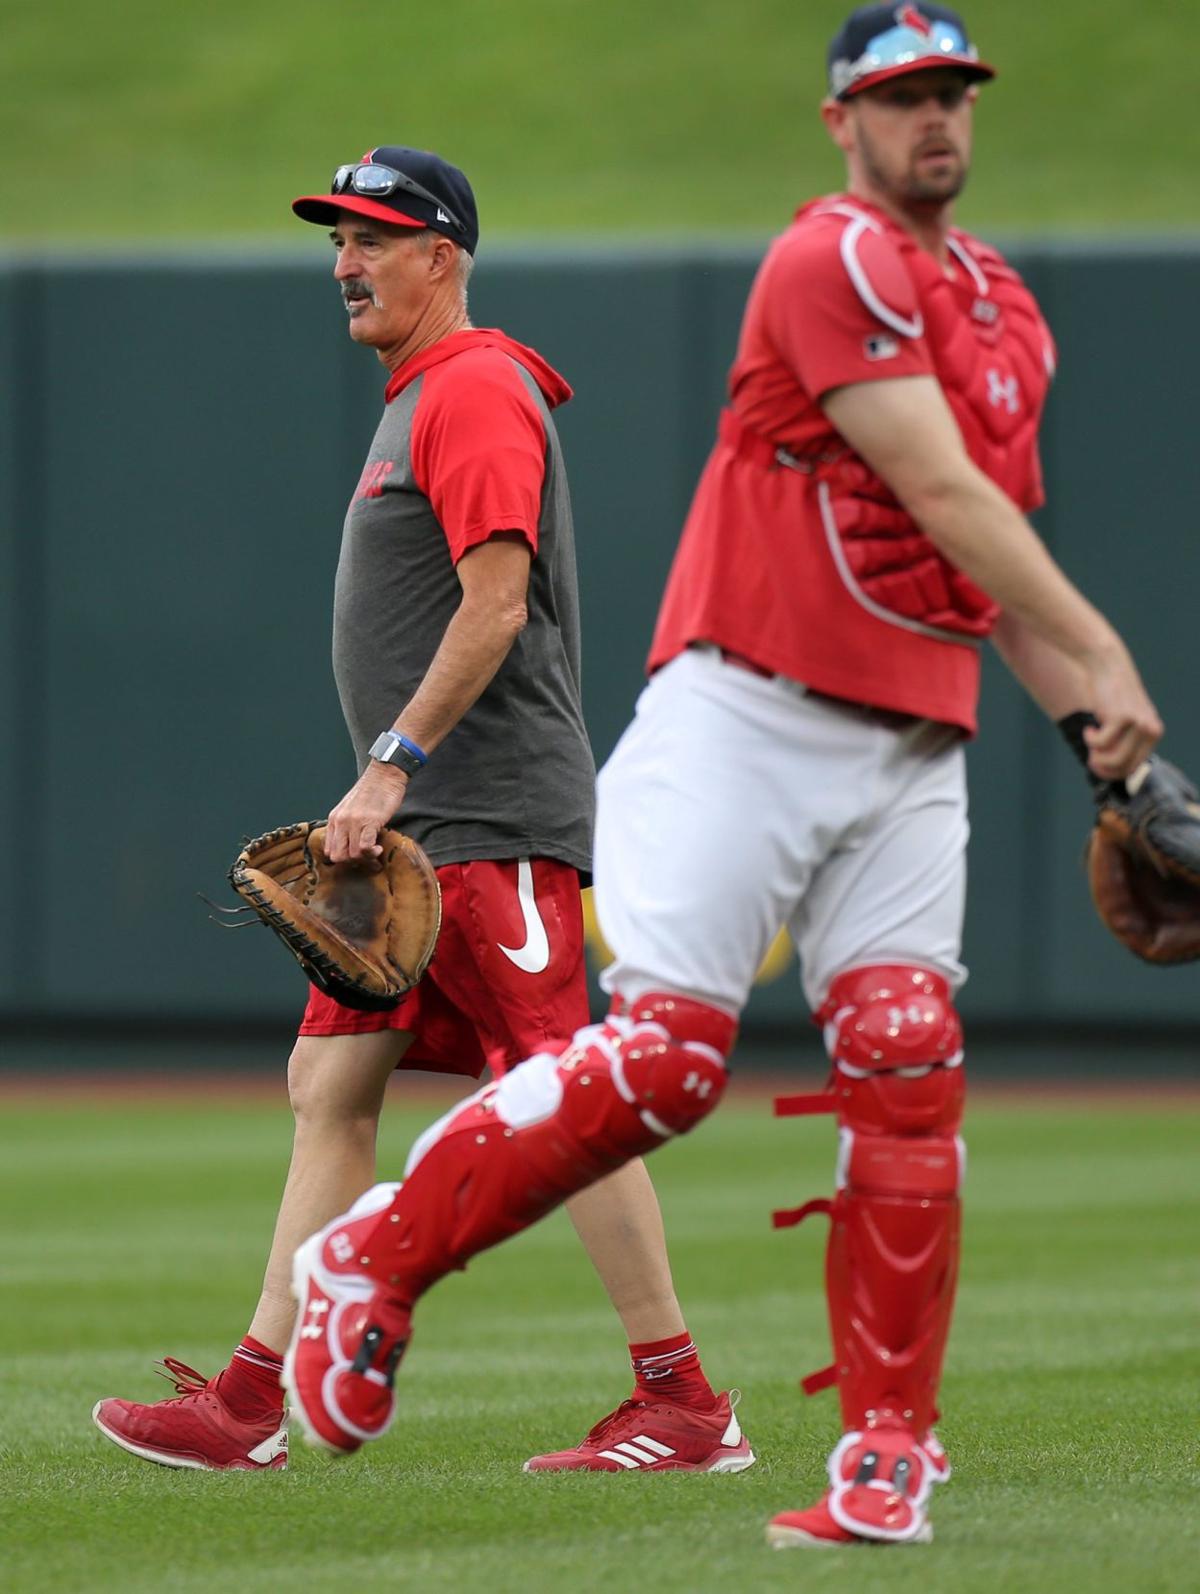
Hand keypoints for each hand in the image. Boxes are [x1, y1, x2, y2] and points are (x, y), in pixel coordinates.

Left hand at [325, 762, 408, 861]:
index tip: (356, 857)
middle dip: (353, 862)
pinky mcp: (368, 821)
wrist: (384, 775)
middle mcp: (340, 821)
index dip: (343, 858)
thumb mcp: (351, 808)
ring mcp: (353, 822)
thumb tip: (350, 843)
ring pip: (351, 855)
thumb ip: (347, 824)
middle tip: (366, 858)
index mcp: (334, 819)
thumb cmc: (372, 790)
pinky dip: (372, 853)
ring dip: (365, 858)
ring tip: (374, 852)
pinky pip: (364, 847)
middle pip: (338, 856)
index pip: (330, 850)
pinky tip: (379, 848)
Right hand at [1082, 647, 1162, 780]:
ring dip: (1095, 756)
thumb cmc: (1111, 695)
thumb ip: (1123, 743)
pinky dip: (1090, 739)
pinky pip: (1101, 744)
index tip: (1096, 762)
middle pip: (1123, 768)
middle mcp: (1151, 730)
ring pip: (1113, 760)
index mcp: (1154, 733)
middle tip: (1090, 755)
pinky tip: (1090, 727)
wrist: (1107, 666)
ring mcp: (1138, 724)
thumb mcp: (1123, 721)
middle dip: (1102, 767)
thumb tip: (1108, 771)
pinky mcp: (1123, 718)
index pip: (1134, 768)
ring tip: (1090, 739)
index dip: (1111, 772)